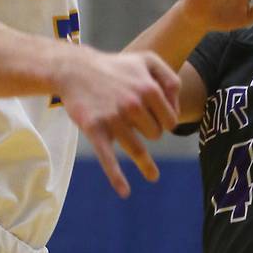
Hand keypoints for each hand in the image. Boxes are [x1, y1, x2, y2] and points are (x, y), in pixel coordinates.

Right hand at [60, 47, 179, 198]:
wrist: (75, 69)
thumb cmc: (115, 67)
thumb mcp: (148, 61)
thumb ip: (170, 80)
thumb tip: (176, 109)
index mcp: (149, 88)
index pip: (170, 120)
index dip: (166, 121)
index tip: (156, 119)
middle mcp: (133, 104)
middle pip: (155, 135)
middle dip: (151, 133)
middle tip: (140, 128)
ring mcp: (113, 118)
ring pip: (137, 149)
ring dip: (146, 164)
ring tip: (154, 176)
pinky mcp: (95, 130)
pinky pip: (108, 158)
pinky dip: (116, 177)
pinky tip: (125, 191)